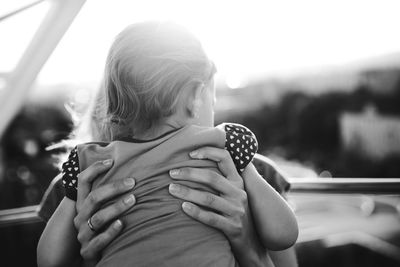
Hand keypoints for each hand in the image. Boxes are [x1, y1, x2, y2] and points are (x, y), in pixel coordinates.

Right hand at [72, 159, 135, 263]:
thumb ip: (110, 195)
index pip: (82, 181)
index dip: (94, 169)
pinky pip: (99, 240)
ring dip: (116, 207)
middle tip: (132, 182)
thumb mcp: (102, 210)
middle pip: (93, 198)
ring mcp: (83, 234)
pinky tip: (122, 223)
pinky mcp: (89, 250)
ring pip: (98, 218)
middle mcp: (80, 216)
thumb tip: (131, 173)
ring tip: (133, 200)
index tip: (111, 160)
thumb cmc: (103, 227)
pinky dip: (111, 231)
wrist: (94, 256)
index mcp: (82, 204)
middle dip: (113, 188)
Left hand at [168, 147, 270, 265]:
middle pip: (212, 178)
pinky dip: (196, 212)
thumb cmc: (234, 212)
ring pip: (209, 198)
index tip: (190, 154)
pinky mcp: (232, 227)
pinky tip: (183, 207)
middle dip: (190, 173)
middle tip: (172, 173)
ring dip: (188, 192)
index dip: (208, 152)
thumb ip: (222, 178)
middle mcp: (238, 193)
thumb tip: (198, 159)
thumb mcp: (234, 193)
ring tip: (171, 189)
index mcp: (238, 181)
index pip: (225, 158)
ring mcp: (236, 210)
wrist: (250, 242)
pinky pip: (211, 218)